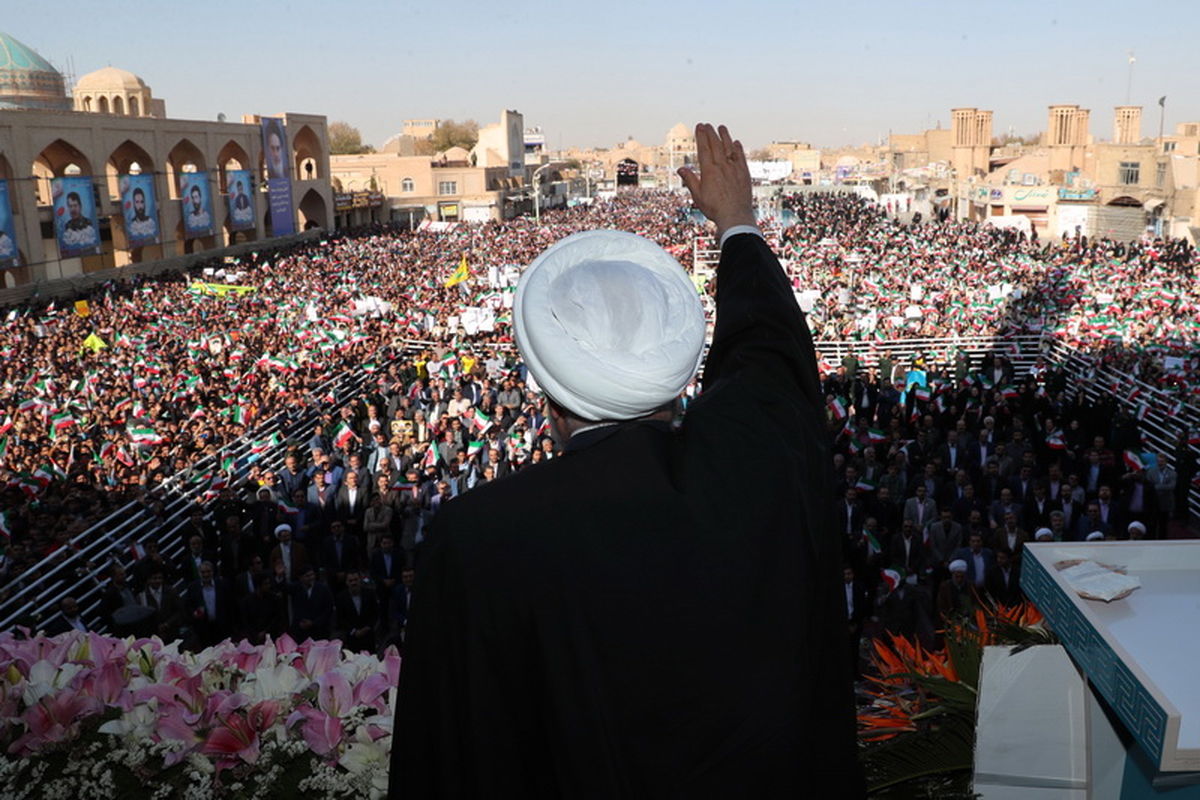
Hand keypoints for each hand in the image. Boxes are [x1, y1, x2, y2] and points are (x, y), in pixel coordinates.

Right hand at [677, 123, 756, 238]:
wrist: (735, 216)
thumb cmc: (715, 209)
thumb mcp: (698, 195)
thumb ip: (690, 180)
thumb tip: (681, 169)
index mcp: (709, 171)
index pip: (704, 149)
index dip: (701, 136)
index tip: (699, 127)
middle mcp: (722, 167)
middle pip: (716, 145)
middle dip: (711, 133)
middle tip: (707, 125)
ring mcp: (734, 169)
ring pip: (729, 148)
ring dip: (725, 136)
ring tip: (721, 127)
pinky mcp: (744, 174)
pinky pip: (741, 157)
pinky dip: (738, 149)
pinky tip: (736, 143)